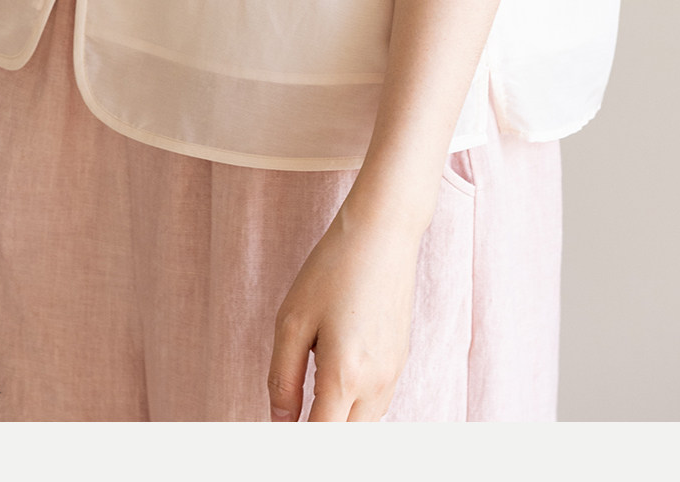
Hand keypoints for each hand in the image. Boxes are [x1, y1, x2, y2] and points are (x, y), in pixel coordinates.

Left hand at [266, 187, 423, 421]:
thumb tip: (280, 421)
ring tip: (314, 385)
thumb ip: (282, 379)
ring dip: (338, 419)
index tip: (279, 437)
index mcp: (345, 376)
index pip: (320, 440)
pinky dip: (355, 403)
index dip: (296, 446)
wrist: (383, 232)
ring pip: (364, 424)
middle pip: (345, 438)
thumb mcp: (292, 320)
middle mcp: (376, 383)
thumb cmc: (334, 268)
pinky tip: (338, 373)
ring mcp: (393, 374)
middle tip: (292, 411)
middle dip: (319, 432)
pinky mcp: (400, 361)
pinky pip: (377, 403)